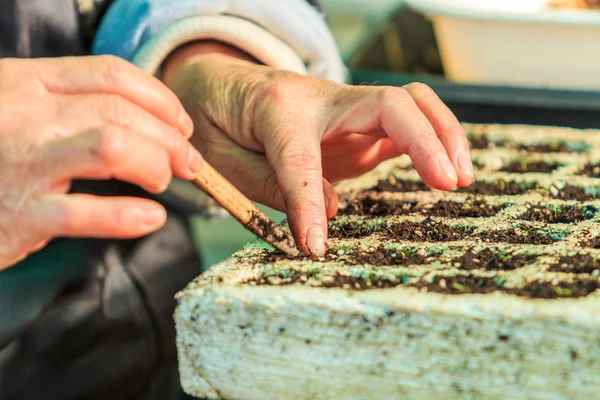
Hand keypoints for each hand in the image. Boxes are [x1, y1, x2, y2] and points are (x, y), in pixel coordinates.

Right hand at [0, 56, 203, 270]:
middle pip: (120, 111)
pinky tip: (150, 218)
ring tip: (162, 181)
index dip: (159, 98)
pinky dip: (131, 217)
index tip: (181, 123)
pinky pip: (90, 214)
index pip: (110, 74)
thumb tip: (146, 121)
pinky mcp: (20, 215)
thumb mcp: (17, 109)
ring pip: (112, 147)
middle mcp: (25, 116)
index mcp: (25, 82)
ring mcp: (22, 164)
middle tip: (187, 161)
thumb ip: (68, 104)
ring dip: (154, 165)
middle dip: (169, 137)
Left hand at [163, 43, 473, 256]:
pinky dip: (435, 142)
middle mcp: (322, 102)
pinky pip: (408, 123)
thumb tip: (326, 215)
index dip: (309, 204)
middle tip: (448, 182)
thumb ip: (273, 185)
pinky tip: (448, 171)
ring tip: (462, 178)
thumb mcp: (224, 158)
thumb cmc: (220, 120)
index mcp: (277, 109)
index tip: (314, 248)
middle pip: (390, 104)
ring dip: (443, 134)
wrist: (222, 83)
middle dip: (425, 140)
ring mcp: (347, 110)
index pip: (301, 158)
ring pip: (411, 104)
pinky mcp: (360, 124)